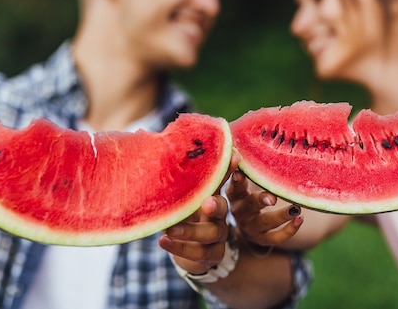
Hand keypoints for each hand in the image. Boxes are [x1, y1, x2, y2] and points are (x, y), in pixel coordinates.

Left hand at [157, 152, 239, 273]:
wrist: (187, 248)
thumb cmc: (185, 215)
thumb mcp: (185, 196)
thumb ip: (183, 177)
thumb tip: (171, 143)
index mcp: (213, 196)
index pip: (224, 181)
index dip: (229, 170)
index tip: (234, 157)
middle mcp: (220, 216)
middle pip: (223, 208)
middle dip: (215, 205)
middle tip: (204, 203)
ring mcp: (218, 237)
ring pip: (211, 234)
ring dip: (190, 231)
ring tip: (170, 229)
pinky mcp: (211, 255)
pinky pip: (199, 254)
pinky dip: (180, 248)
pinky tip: (163, 241)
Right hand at [227, 169, 302, 246]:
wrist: (246, 225)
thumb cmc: (247, 194)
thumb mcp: (243, 182)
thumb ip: (246, 166)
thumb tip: (245, 137)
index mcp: (234, 194)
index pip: (233, 185)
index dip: (235, 180)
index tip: (240, 172)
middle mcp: (239, 211)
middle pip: (248, 205)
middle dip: (259, 200)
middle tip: (272, 198)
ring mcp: (250, 227)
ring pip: (264, 222)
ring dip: (280, 216)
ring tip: (296, 209)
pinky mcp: (261, 239)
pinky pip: (275, 238)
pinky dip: (288, 230)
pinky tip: (300, 220)